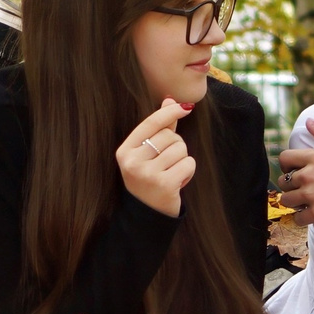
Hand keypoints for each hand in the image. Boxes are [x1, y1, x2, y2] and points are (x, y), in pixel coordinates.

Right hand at [116, 99, 195, 217]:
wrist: (147, 213)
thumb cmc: (149, 177)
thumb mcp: (147, 153)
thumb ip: (158, 127)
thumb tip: (170, 100)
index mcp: (125, 151)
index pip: (152, 123)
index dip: (170, 112)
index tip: (186, 107)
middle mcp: (133, 161)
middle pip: (169, 136)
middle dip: (176, 146)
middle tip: (168, 162)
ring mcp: (147, 174)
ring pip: (181, 149)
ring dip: (182, 159)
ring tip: (171, 172)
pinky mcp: (164, 184)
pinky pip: (188, 163)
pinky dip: (188, 171)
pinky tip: (178, 181)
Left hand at [275, 121, 313, 229]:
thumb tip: (310, 122)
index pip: (285, 158)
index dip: (287, 164)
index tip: (293, 169)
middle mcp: (309, 176)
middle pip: (284, 181)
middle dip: (290, 184)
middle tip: (302, 187)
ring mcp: (312, 197)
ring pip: (287, 200)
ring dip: (294, 201)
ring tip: (305, 201)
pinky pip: (297, 218)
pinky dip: (301, 218)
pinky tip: (310, 215)